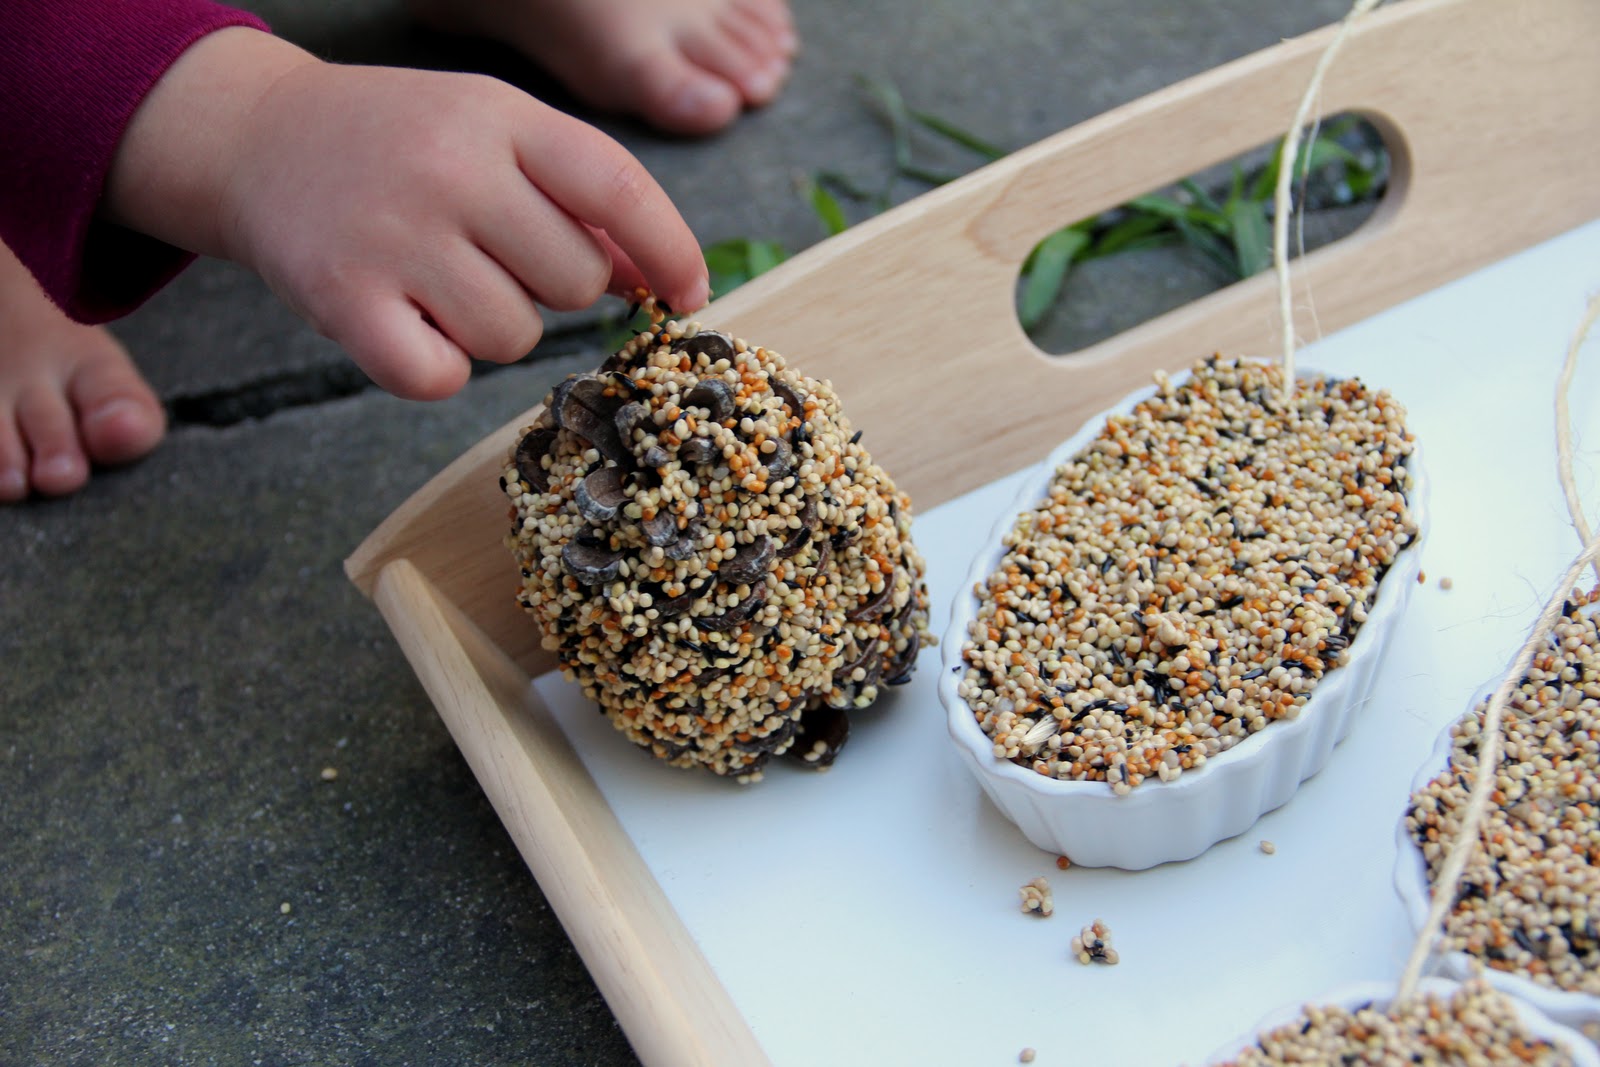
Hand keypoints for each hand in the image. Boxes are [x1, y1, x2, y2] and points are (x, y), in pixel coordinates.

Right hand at [107, 31, 708, 400]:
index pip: (619, 190)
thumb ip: (579, 198)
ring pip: (514, 338)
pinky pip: (442, 378)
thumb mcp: (495, 133)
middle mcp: (451, 170)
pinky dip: (437, 368)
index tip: (690, 295)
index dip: (671, 251)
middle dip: (554, 290)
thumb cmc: (401, 144)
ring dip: (493, 330)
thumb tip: (660, 278)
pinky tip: (409, 323)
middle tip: (498, 261)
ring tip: (442, 283)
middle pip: (574, 283)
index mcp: (501, 118)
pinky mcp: (345, 300)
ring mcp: (395, 236)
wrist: (256, 139)